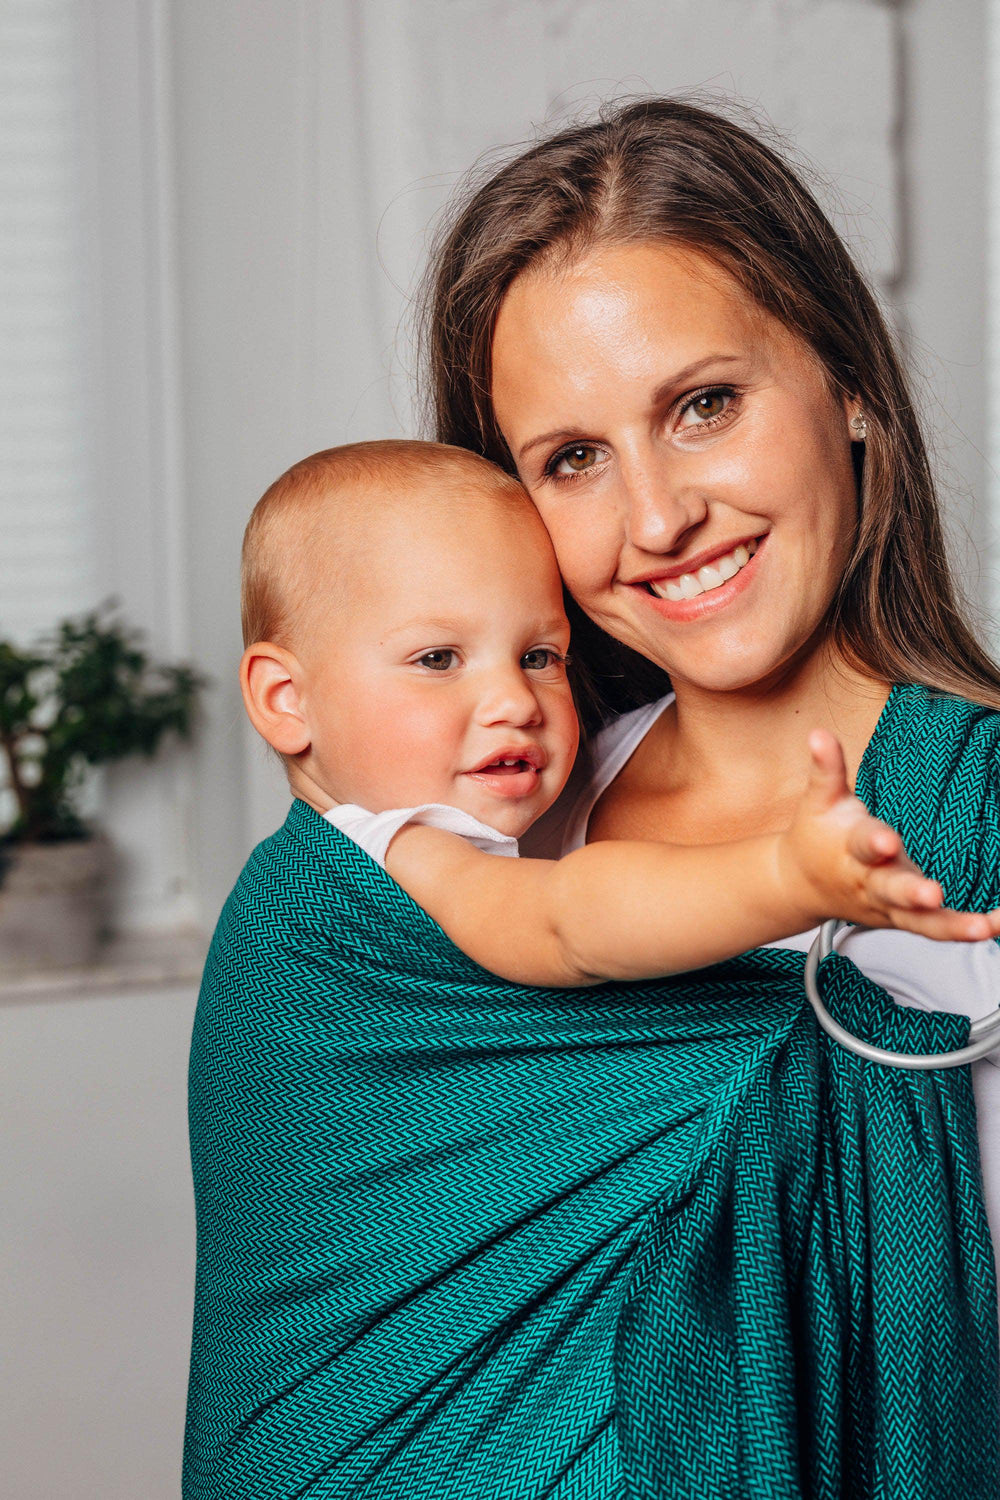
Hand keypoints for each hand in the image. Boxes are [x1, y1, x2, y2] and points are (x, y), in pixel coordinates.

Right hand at [783, 729, 999, 941]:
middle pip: (891, 891)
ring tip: (982, 927)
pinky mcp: (904, 918)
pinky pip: (935, 928)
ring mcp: (888, 906)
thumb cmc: (816, 838)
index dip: (874, 842)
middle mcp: (870, 883)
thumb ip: (827, 768)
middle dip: (911, 894)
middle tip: (932, 894)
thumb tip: (819, 734)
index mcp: (849, 851)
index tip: (885, 840)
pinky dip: (965, 930)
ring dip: (950, 926)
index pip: (862, 845)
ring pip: (919, 922)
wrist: (802, 886)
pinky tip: (991, 926)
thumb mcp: (819, 801)